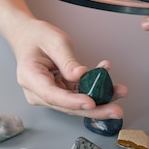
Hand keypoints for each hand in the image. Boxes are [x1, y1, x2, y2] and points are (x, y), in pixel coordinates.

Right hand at [11, 19, 127, 117]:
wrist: (28, 37)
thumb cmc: (37, 37)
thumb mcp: (54, 41)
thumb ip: (67, 60)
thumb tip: (80, 75)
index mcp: (30, 77)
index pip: (52, 95)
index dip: (73, 102)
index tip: (91, 102)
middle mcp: (38, 92)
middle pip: (67, 106)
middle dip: (94, 110)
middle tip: (116, 110)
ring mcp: (49, 94)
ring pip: (76, 104)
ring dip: (100, 100)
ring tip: (120, 92)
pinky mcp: (60, 92)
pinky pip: (79, 95)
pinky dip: (95, 89)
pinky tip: (109, 80)